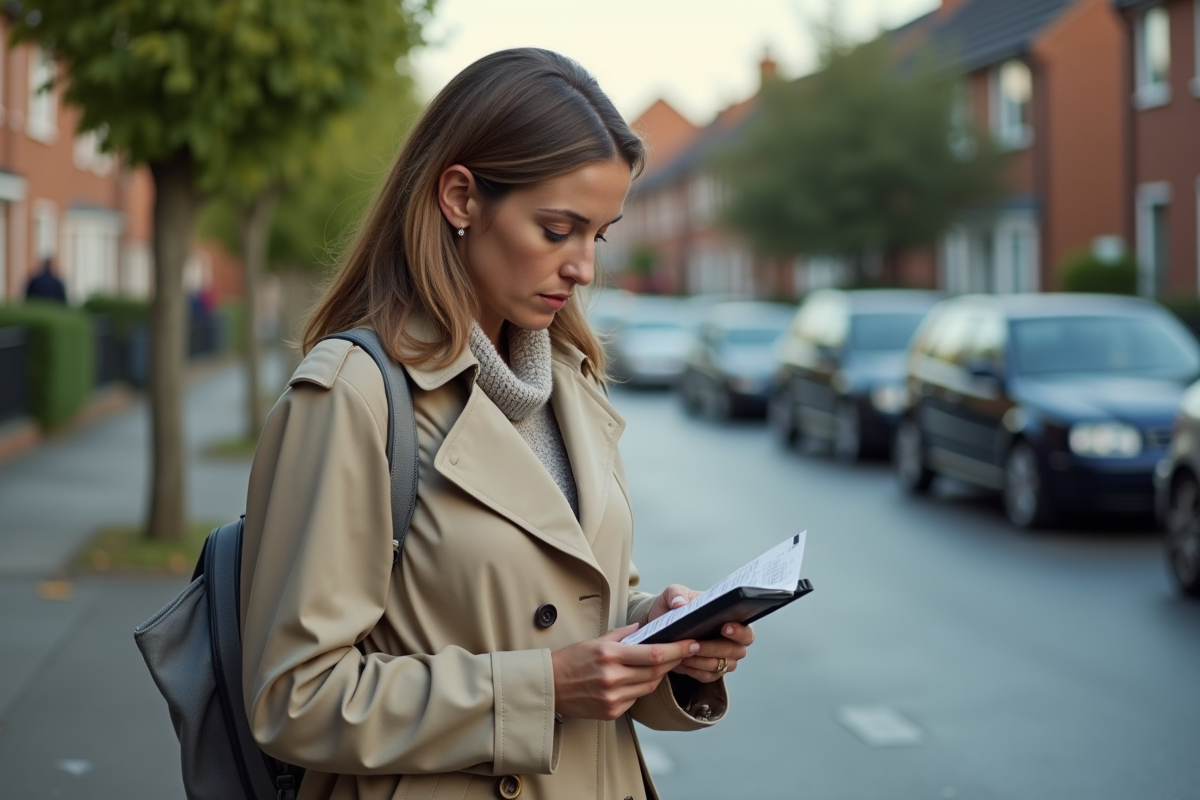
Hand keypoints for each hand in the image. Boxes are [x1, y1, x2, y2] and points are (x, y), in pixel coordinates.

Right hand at [551, 624, 698, 720]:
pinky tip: (639, 679)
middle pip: (656, 671)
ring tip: (664, 662)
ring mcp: (613, 697)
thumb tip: (643, 628)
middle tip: (685, 650)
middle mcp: (612, 678)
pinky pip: (637, 698)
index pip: (653, 654)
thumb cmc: (570, 660)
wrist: (549, 687)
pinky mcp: (612, 712)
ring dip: (660, 674)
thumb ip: (622, 635)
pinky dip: (642, 687)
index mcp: (609, 655)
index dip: (677, 650)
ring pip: (649, 686)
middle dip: (674, 660)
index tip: (691, 644)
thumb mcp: (595, 641)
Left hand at [648, 584, 754, 682]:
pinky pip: (708, 676)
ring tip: (684, 653)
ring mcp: (723, 659)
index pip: (746, 631)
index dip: (739, 632)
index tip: (724, 628)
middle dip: (714, 648)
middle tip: (696, 644)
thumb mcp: (673, 594)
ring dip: (702, 661)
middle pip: (735, 651)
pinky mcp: (711, 671)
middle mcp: (733, 643)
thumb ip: (676, 593)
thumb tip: (680, 603)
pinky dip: (694, 670)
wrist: (662, 627)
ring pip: (720, 666)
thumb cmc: (674, 608)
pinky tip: (682, 662)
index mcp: (732, 621)